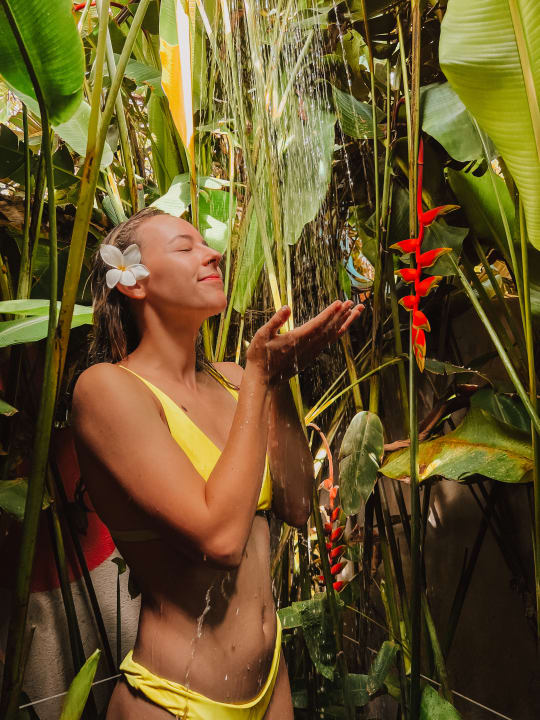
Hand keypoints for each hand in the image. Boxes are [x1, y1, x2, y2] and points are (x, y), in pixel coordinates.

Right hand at [246, 300, 363, 384]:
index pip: (317, 324)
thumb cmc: (259, 356)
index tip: (341, 303)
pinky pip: (327, 343)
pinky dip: (336, 334)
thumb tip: (287, 307)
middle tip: (354, 303)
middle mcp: (307, 346)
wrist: (262, 380)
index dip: (329, 313)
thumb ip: (276, 320)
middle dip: (342, 315)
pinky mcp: (309, 358)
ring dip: (344, 323)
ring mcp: (309, 353)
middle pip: (329, 329)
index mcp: (296, 339)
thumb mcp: (261, 335)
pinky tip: (342, 328)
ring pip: (331, 336)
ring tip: (355, 312)